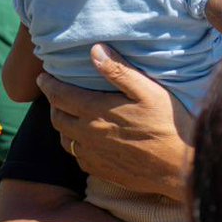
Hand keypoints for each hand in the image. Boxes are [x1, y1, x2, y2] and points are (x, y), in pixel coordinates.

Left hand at [38, 44, 193, 201]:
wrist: (179, 167)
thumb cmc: (168, 124)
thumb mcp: (148, 91)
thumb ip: (119, 71)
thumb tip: (94, 50)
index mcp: (96, 111)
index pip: (60, 95)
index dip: (48, 84)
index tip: (42, 76)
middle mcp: (88, 135)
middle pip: (57, 118)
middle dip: (53, 103)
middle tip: (56, 94)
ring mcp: (93, 156)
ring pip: (65, 140)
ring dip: (62, 126)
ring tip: (69, 116)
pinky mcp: (102, 171)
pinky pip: (78, 157)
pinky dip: (76, 145)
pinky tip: (87, 141)